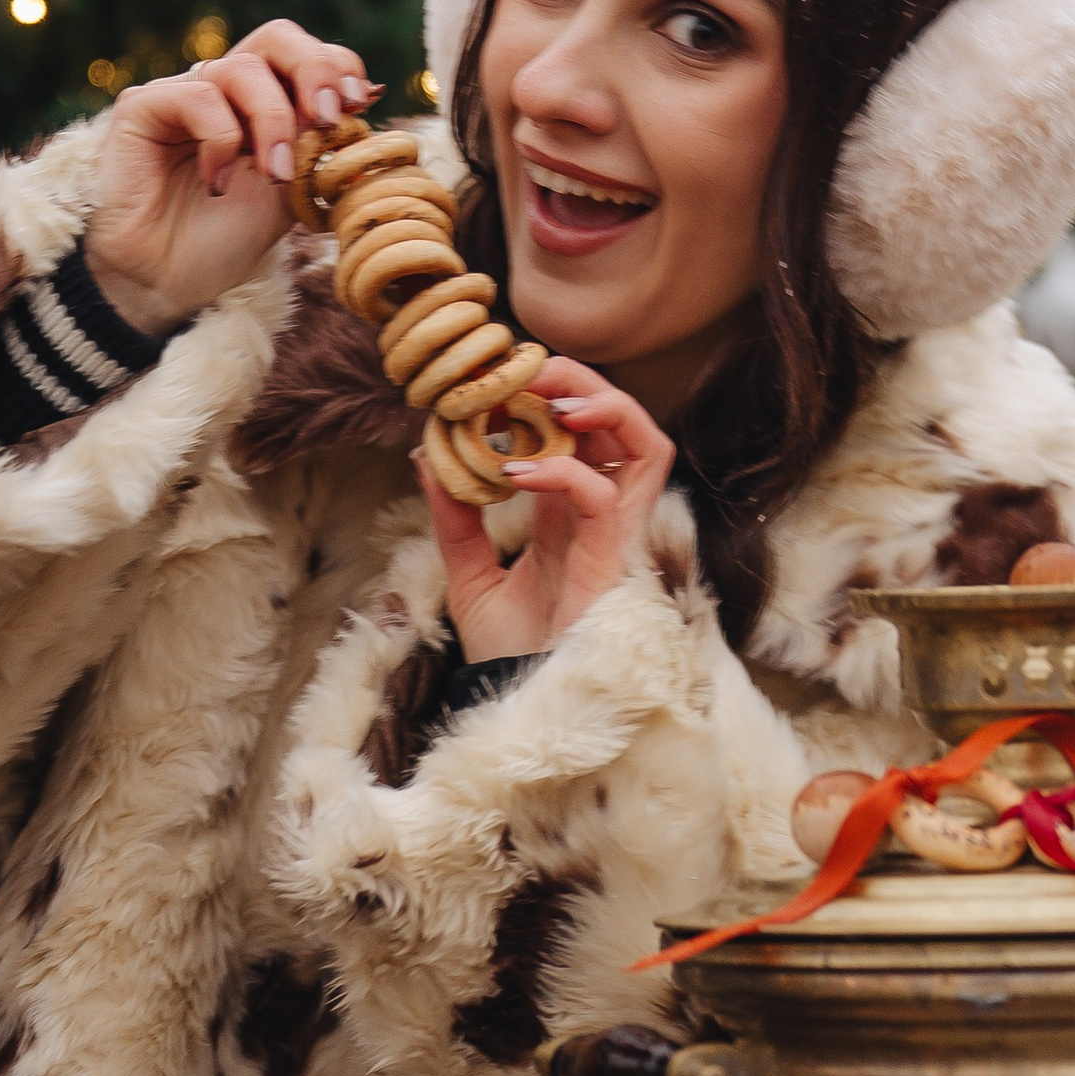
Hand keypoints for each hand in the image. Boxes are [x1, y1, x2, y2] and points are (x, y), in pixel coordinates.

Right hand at [86, 20, 375, 333]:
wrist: (168, 281)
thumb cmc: (227, 238)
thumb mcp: (292, 190)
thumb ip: (318, 144)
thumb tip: (365, 98)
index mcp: (266, 102)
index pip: (307, 55)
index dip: (337, 67)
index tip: (359, 104)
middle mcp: (225, 89)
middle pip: (277, 37)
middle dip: (314, 69)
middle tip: (327, 116)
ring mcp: (183, 94)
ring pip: (242, 68)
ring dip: (273, 120)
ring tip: (275, 175)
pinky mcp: (143, 107)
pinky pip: (198, 96)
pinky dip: (221, 139)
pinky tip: (214, 181)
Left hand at [422, 363, 676, 660]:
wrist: (517, 708)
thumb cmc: (507, 655)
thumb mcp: (468, 576)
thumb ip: (455, 519)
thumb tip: (427, 457)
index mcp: (573, 513)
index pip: (582, 432)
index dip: (550, 395)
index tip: (495, 379)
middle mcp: (603, 515)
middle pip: (624, 424)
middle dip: (583, 382)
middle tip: (529, 367)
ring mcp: (615, 535)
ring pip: (647, 444)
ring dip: (603, 407)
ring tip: (548, 396)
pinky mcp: (613, 559)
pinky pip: (605, 494)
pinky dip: (564, 470)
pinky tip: (515, 469)